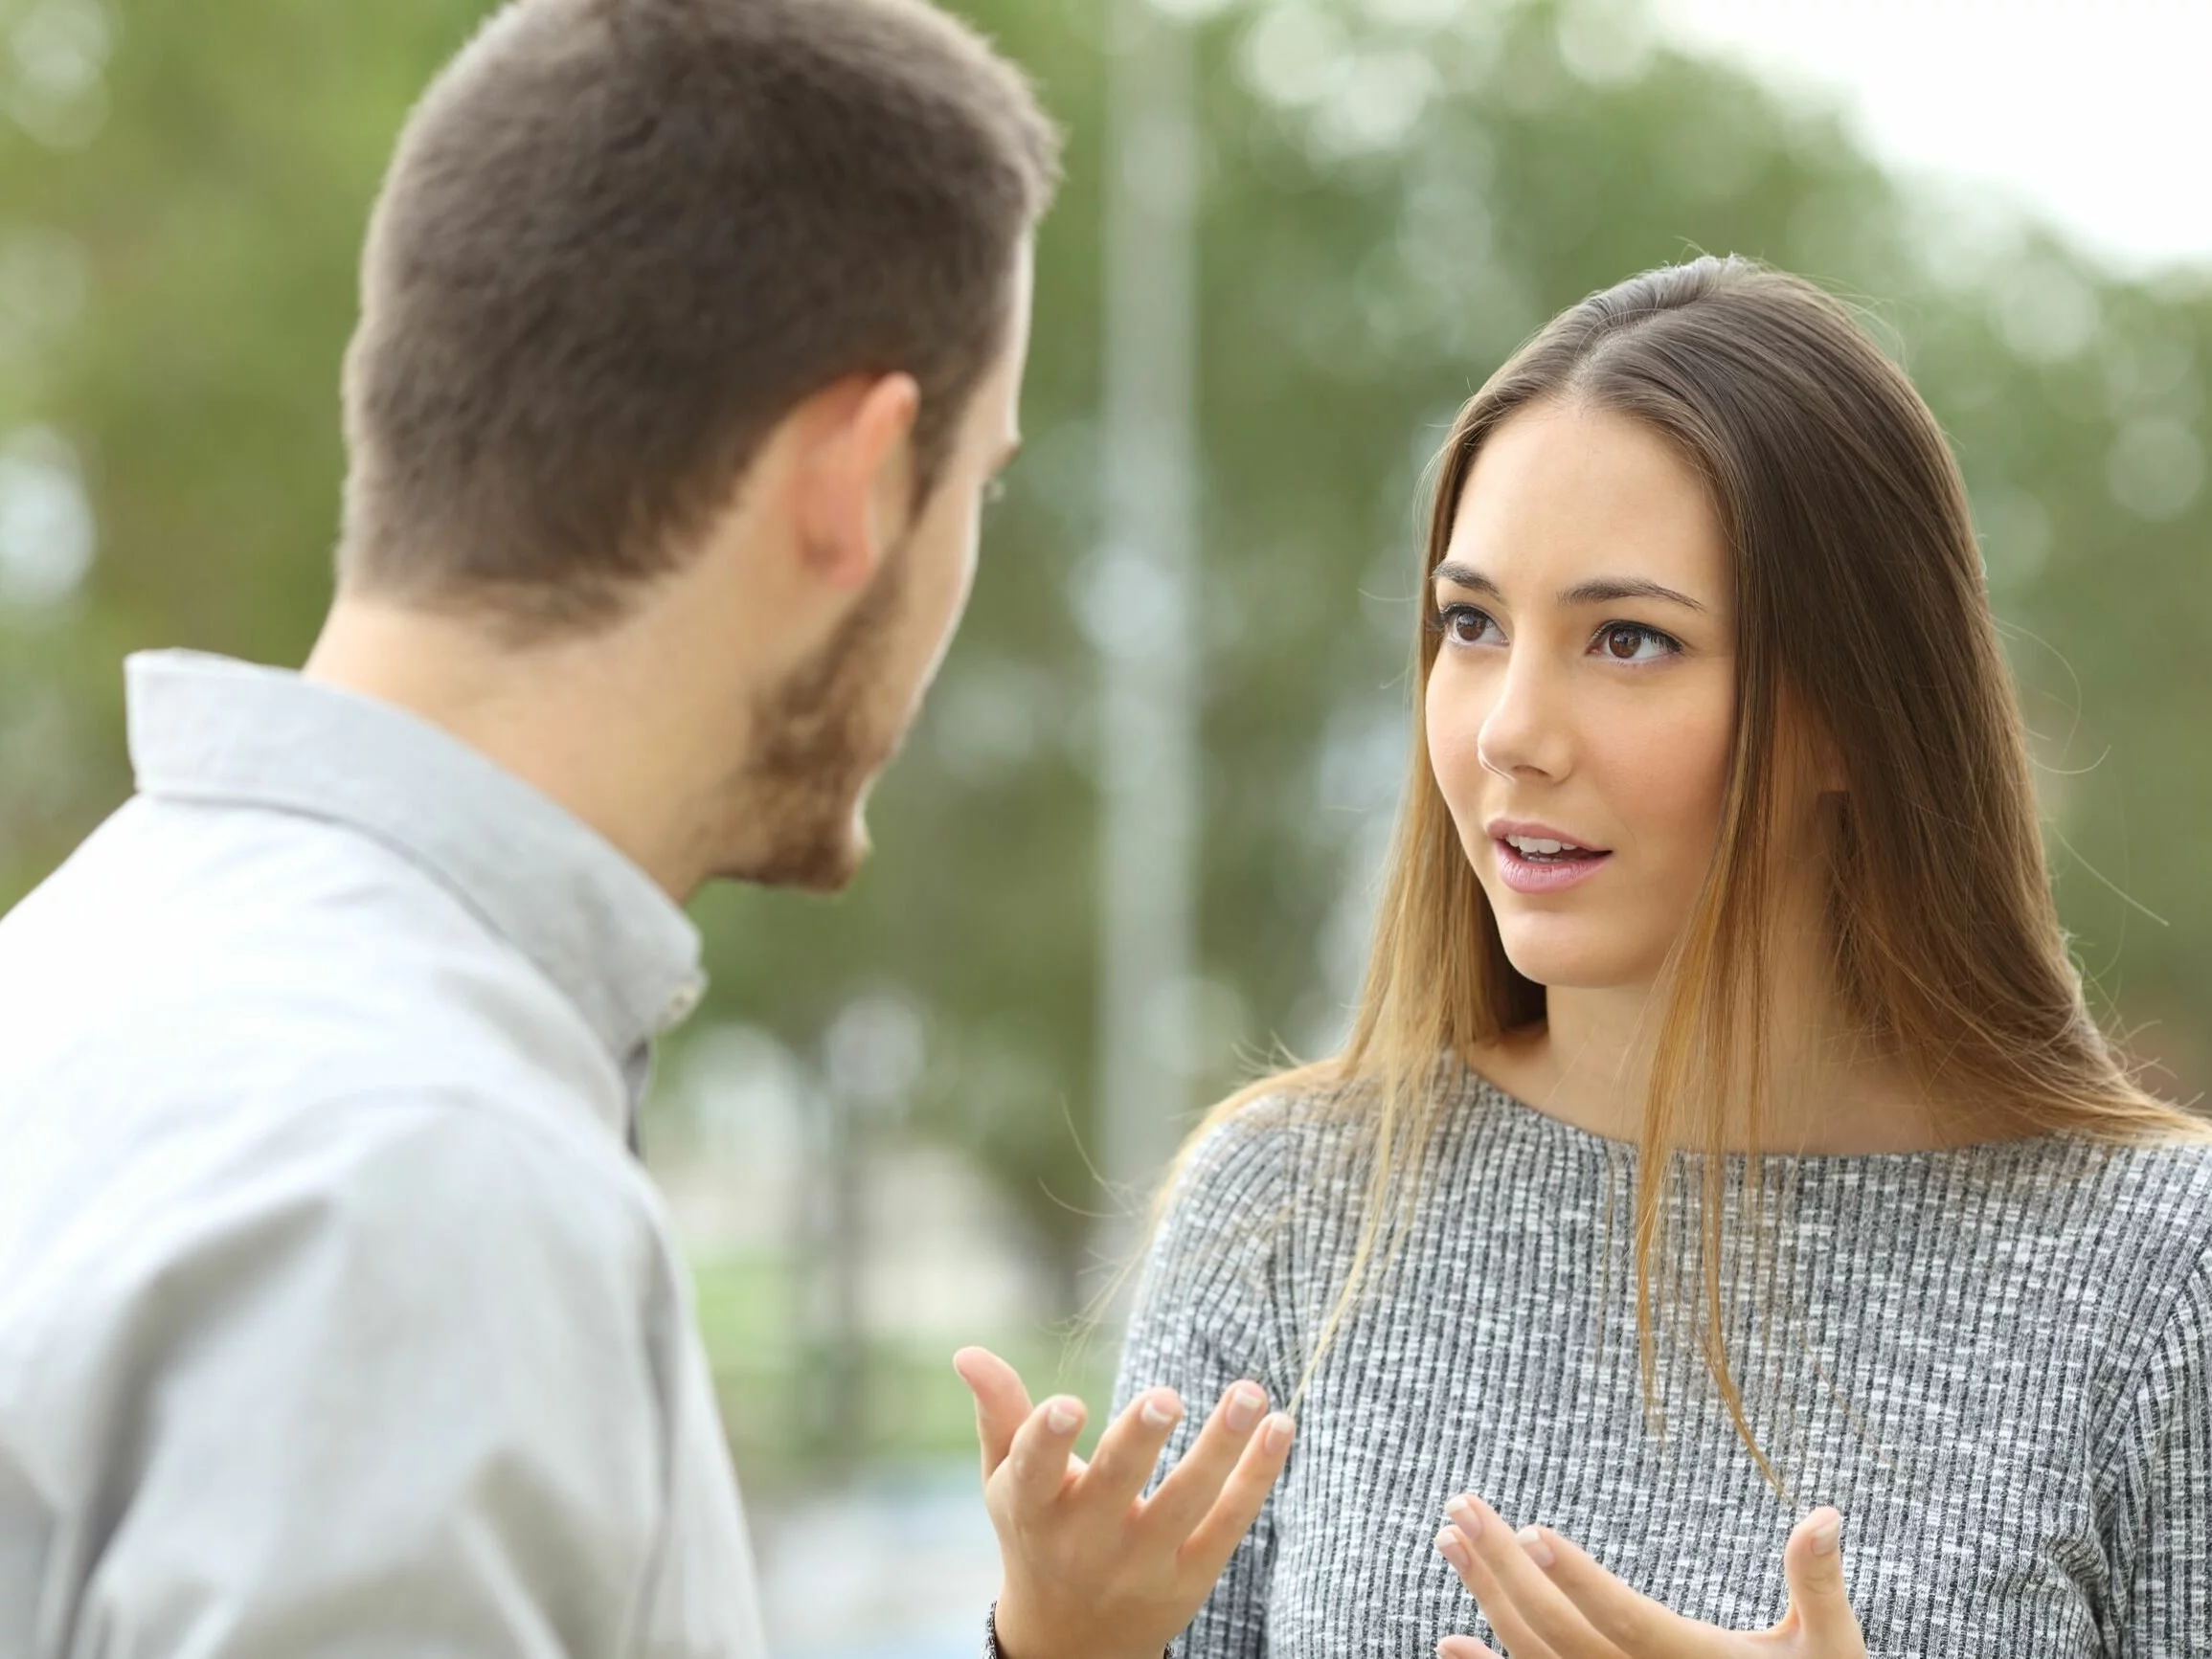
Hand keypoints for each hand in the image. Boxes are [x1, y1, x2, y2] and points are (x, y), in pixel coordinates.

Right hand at [953, 1346, 1294, 1658]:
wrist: (1073, 1643)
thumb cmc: (1037, 1532)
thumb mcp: (1007, 1482)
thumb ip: (1000, 1413)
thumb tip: (967, 1351)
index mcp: (1032, 1509)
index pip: (1035, 1472)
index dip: (1048, 1439)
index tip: (1070, 1405)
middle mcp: (1085, 1541)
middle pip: (1115, 1486)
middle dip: (1139, 1441)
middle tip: (1167, 1396)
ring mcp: (1142, 1562)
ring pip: (1186, 1501)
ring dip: (1221, 1447)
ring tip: (1250, 1392)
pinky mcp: (1190, 1576)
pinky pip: (1229, 1523)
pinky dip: (1257, 1476)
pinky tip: (1281, 1426)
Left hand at [1433, 1493, 1866, 1658]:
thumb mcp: (1831, 1649)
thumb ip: (1818, 1584)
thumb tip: (1825, 1512)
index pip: (1627, 1620)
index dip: (1580, 1581)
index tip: (1531, 1530)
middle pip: (1562, 1632)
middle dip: (1506, 1566)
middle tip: (1461, 1506)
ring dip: (1489, 1599)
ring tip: (1450, 1540)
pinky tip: (1450, 1642)